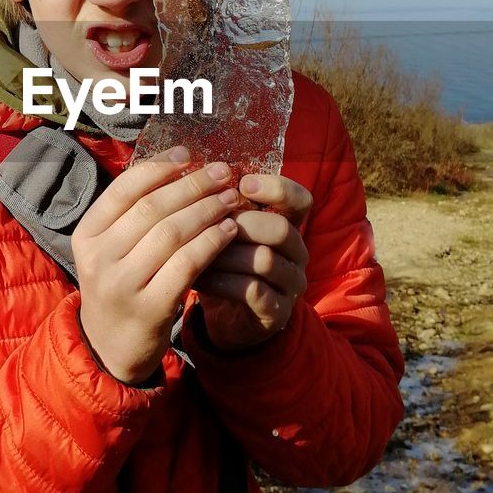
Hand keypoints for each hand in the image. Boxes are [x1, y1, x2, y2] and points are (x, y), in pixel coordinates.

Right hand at [73, 148, 240, 383]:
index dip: (159, 167)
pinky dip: (211, 242)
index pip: (123, 188)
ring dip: (207, 210)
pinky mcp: (150, 308)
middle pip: (152, 208)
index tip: (188, 154)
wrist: (110, 347)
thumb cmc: (119, 285)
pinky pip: (187, 264)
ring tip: (230, 199)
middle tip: (222, 173)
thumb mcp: (110, 249)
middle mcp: (99, 257)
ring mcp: (122, 284)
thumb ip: (131, 214)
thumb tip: (177, 164)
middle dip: (192, 185)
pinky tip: (228, 231)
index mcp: (86, 234)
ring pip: (172, 232)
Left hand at [193, 173, 311, 350]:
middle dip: (242, 223)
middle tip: (209, 222)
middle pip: (281, 229)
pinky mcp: (277, 312)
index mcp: (288, 225)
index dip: (276, 188)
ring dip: (225, 254)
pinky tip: (197, 278)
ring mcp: (291, 285)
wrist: (228, 318)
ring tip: (193, 251)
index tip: (242, 183)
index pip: (300, 200)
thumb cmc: (224, 264)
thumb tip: (193, 175)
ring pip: (265, 260)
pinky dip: (222, 282)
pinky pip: (253, 291)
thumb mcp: (224, 232)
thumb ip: (220, 207)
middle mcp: (297, 253)